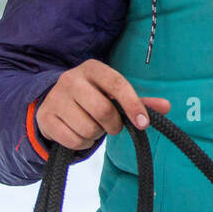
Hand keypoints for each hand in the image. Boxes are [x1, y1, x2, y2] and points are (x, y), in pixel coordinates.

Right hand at [35, 59, 170, 151]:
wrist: (54, 101)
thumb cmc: (93, 97)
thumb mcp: (114, 94)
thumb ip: (139, 101)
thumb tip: (167, 106)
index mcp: (92, 68)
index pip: (117, 84)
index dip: (133, 105)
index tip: (144, 123)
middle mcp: (71, 79)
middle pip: (103, 110)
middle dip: (113, 124)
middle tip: (111, 125)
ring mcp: (55, 98)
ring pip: (88, 128)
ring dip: (96, 134)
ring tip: (92, 125)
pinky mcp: (45, 118)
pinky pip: (73, 140)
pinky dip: (82, 143)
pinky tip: (79, 132)